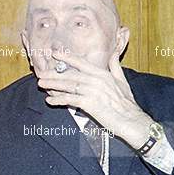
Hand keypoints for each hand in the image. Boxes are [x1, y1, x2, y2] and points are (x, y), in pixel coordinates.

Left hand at [37, 50, 153, 149]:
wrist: (131, 120)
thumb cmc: (127, 104)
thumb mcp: (123, 81)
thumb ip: (115, 67)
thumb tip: (114, 53)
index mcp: (104, 74)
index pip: (82, 63)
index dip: (68, 58)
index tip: (55, 53)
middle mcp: (97, 80)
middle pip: (71, 75)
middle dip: (55, 74)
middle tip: (42, 73)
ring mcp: (93, 91)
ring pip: (69, 86)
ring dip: (53, 85)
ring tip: (42, 84)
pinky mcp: (89, 103)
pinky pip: (70, 99)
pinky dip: (59, 99)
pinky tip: (50, 100)